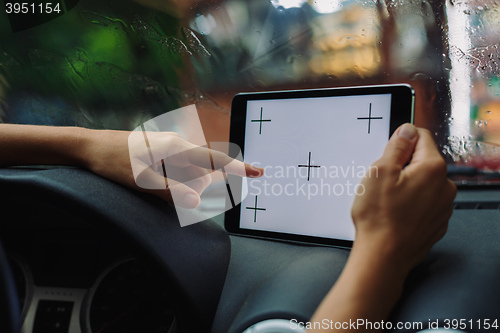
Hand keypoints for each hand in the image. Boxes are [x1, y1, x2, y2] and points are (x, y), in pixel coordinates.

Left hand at [80, 129, 262, 207]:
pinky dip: (169, 181)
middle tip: (157, 188)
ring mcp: (168, 149)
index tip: (257, 172)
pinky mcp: (160, 153)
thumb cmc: (112, 160)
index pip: (214, 158)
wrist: (88, 147)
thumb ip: (171, 191)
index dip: (237, 167)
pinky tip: (149, 179)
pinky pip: (175, 171)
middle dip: (189, 187)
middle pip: (199, 172)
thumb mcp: (140, 180)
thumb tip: (197, 201)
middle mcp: (175, 145)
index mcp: (175, 147)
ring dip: (176, 185)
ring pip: (186, 173)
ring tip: (147, 182)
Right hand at [351, 123, 456, 273]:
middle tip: (382, 183)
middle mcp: (444, 186)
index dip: (399, 143)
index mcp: (432, 168)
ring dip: (406, 186)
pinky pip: (423, 202)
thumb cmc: (380, 217)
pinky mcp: (436, 222)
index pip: (420, 136)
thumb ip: (397, 145)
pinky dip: (410, 204)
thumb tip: (408, 130)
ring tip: (387, 201)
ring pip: (422, 183)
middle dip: (402, 166)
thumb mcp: (379, 171)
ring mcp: (442, 206)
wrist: (384, 256)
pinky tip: (394, 214)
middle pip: (421, 161)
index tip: (387, 157)